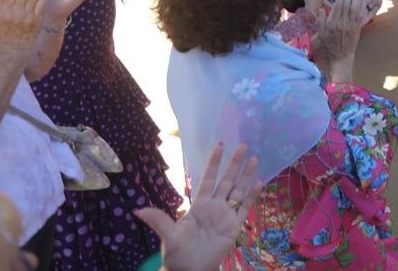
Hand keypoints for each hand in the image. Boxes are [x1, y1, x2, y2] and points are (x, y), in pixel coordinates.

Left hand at [135, 143, 260, 270]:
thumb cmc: (178, 254)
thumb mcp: (168, 236)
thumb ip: (158, 220)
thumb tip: (138, 211)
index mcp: (199, 205)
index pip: (208, 179)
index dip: (213, 163)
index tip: (219, 145)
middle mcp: (214, 206)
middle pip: (226, 180)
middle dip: (234, 163)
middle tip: (243, 145)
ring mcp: (226, 215)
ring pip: (238, 190)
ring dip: (246, 175)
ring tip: (254, 158)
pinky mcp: (235, 226)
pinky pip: (245, 208)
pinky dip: (253, 195)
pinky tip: (260, 182)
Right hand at [313, 0, 367, 80]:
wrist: (340, 57)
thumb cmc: (329, 44)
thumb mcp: (321, 33)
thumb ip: (321, 20)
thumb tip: (321, 9)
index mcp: (331, 23)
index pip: (337, 6)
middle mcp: (341, 23)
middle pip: (346, 5)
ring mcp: (350, 26)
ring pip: (354, 9)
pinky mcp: (357, 29)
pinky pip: (360, 15)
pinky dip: (361, 7)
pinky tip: (362, 0)